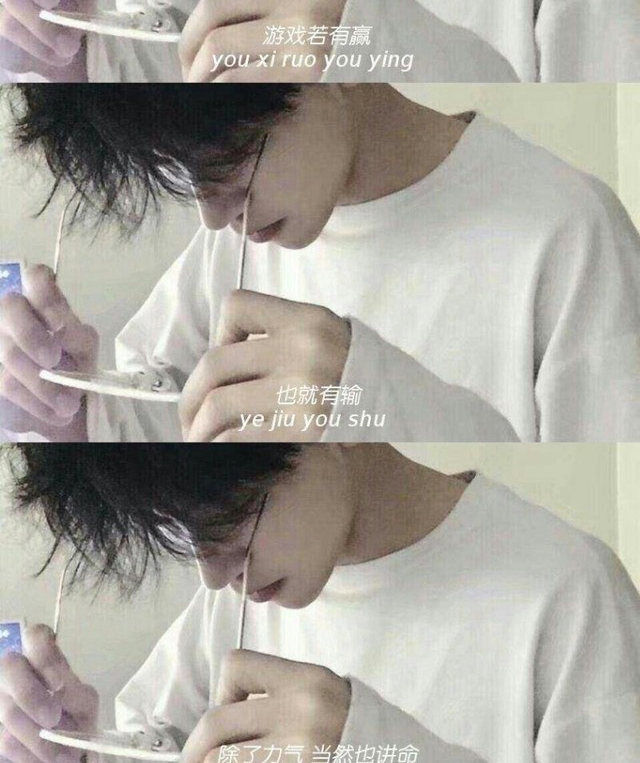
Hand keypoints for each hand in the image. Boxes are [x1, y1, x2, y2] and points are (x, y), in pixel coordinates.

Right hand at [0, 264, 97, 438]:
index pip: (36, 277)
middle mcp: (12, 314)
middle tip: (53, 360)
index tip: (61, 325)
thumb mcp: (85, 349)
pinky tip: (53, 414)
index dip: (46, 297)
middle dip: (32, 336)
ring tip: (68, 407)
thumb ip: (77, 336)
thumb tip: (59, 333)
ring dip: (42, 384)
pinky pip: (7, 385)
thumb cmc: (75, 364)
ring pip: (8, 352)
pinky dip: (34, 403)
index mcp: (40, 301)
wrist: (62, 404)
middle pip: (9, 308)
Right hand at [0, 623, 97, 762]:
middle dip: (32, 696)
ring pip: (8, 713)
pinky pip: (5, 746)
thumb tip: (58, 692)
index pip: (36, 637)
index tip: (60, 684)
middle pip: (10, 668)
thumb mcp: (84, 705)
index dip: (45, 657)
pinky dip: (32, 762)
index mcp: (40, 657)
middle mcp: (12, 672)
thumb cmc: (75, 719)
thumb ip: (75, 695)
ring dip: (40, 743)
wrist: (61, 759)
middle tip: (53, 720)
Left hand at [179, 0, 350, 81]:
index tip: (223, 1)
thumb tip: (224, 5)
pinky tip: (220, 95)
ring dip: (199, 68)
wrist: (408, 49)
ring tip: (197, 81)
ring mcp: (300, 32)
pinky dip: (222, 88)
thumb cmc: (361, 17)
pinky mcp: (302, 70)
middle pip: (215, 4)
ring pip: (220, 46)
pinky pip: (241, 78)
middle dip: (192, 36)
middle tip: (188, 58)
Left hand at [179, 290, 350, 440]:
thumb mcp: (326, 335)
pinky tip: (221, 456)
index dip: (219, 333)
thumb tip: (221, 364)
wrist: (407, 410)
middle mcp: (302, 349)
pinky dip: (221, 448)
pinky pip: (240, 438)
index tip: (224, 359)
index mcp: (306, 318)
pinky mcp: (303, 430)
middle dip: (191, 396)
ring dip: (198, 428)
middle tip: (188, 418)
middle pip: (216, 364)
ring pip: (219, 405)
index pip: (236, 306)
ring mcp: (301, 391)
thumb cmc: (360, 375)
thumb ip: (280, 338)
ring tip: (197, 442)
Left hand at [180, 650, 350, 762]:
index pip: (235, 665)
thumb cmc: (353, 735)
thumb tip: (218, 723)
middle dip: (192, 754)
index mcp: (305, 679)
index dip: (220, 692)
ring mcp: (299, 757)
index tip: (225, 717)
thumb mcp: (321, 696)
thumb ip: (278, 697)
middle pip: (215, 723)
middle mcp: (300, 712)